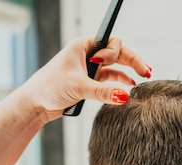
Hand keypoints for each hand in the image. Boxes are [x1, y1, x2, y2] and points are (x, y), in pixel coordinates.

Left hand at [20, 37, 151, 120]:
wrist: (35, 104)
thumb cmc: (49, 88)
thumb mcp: (79, 88)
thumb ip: (103, 92)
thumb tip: (125, 96)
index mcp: (83, 46)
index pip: (111, 42)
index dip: (122, 53)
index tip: (128, 66)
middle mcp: (87, 54)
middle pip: (117, 53)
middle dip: (132, 61)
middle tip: (147, 72)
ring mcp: (89, 68)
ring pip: (115, 67)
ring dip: (127, 73)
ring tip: (143, 79)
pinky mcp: (89, 82)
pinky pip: (109, 79)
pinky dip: (119, 83)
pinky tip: (129, 87)